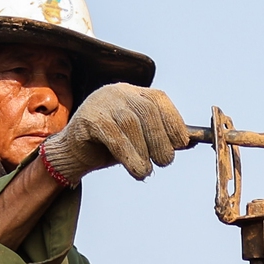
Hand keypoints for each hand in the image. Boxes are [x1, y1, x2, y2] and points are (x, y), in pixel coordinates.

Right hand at [39, 86, 187, 183]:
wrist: (73, 154)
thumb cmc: (110, 146)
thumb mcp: (140, 141)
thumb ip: (162, 138)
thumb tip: (190, 142)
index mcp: (134, 93)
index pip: (159, 99)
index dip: (173, 121)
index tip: (181, 144)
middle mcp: (119, 93)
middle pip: (147, 110)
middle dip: (160, 139)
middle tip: (165, 162)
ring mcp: (101, 102)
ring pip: (130, 123)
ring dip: (144, 151)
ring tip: (146, 171)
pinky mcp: (88, 118)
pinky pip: (112, 135)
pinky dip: (128, 155)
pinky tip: (136, 170)